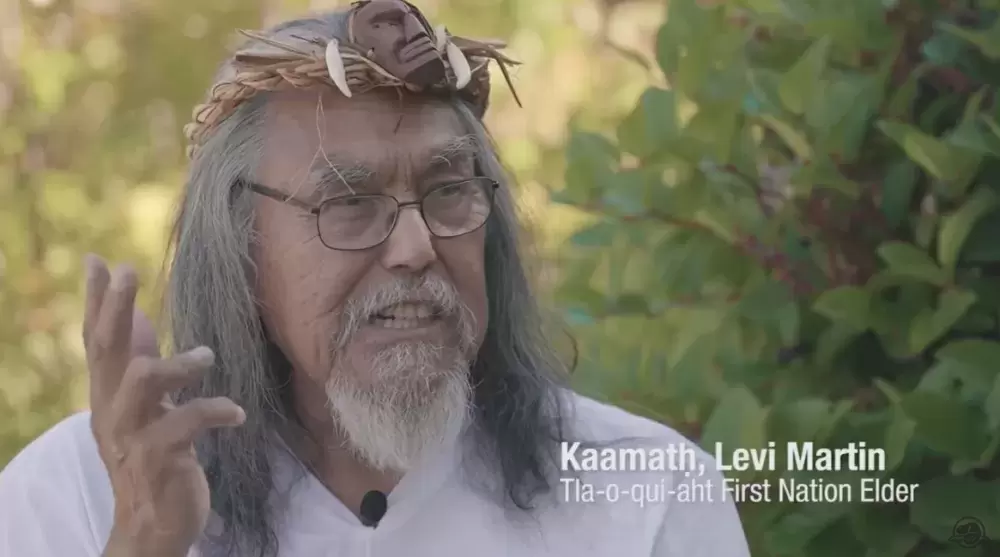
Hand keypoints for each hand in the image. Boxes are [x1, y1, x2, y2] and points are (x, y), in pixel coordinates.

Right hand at [83, 255, 244, 556]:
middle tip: (129, 269)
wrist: (154, 522)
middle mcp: (113, 410)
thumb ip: (137, 362)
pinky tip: (237, 414)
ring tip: (208, 356)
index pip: (96, 340)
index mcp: (108, 395)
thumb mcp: (142, 406)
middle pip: (109, 349)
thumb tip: (133, 317)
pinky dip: (216, 410)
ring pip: (142, 380)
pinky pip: (186, 422)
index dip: (97, 301)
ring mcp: (135, 434)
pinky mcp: (161, 457)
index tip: (98, 259)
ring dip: (178, 362)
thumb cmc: (154, 454)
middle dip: (116, 307)